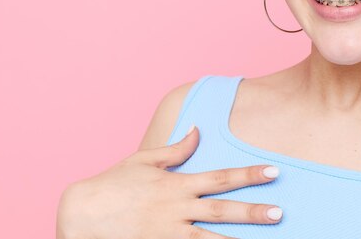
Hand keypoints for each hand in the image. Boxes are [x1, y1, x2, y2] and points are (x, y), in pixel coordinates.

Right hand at [56, 126, 281, 238]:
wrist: (81, 215)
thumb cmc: (113, 184)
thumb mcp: (144, 161)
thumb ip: (176, 149)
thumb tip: (197, 130)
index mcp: (177, 184)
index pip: (221, 177)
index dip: (249, 175)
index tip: (273, 171)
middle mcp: (177, 209)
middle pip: (222, 211)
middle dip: (253, 212)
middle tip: (279, 213)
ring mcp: (169, 233)